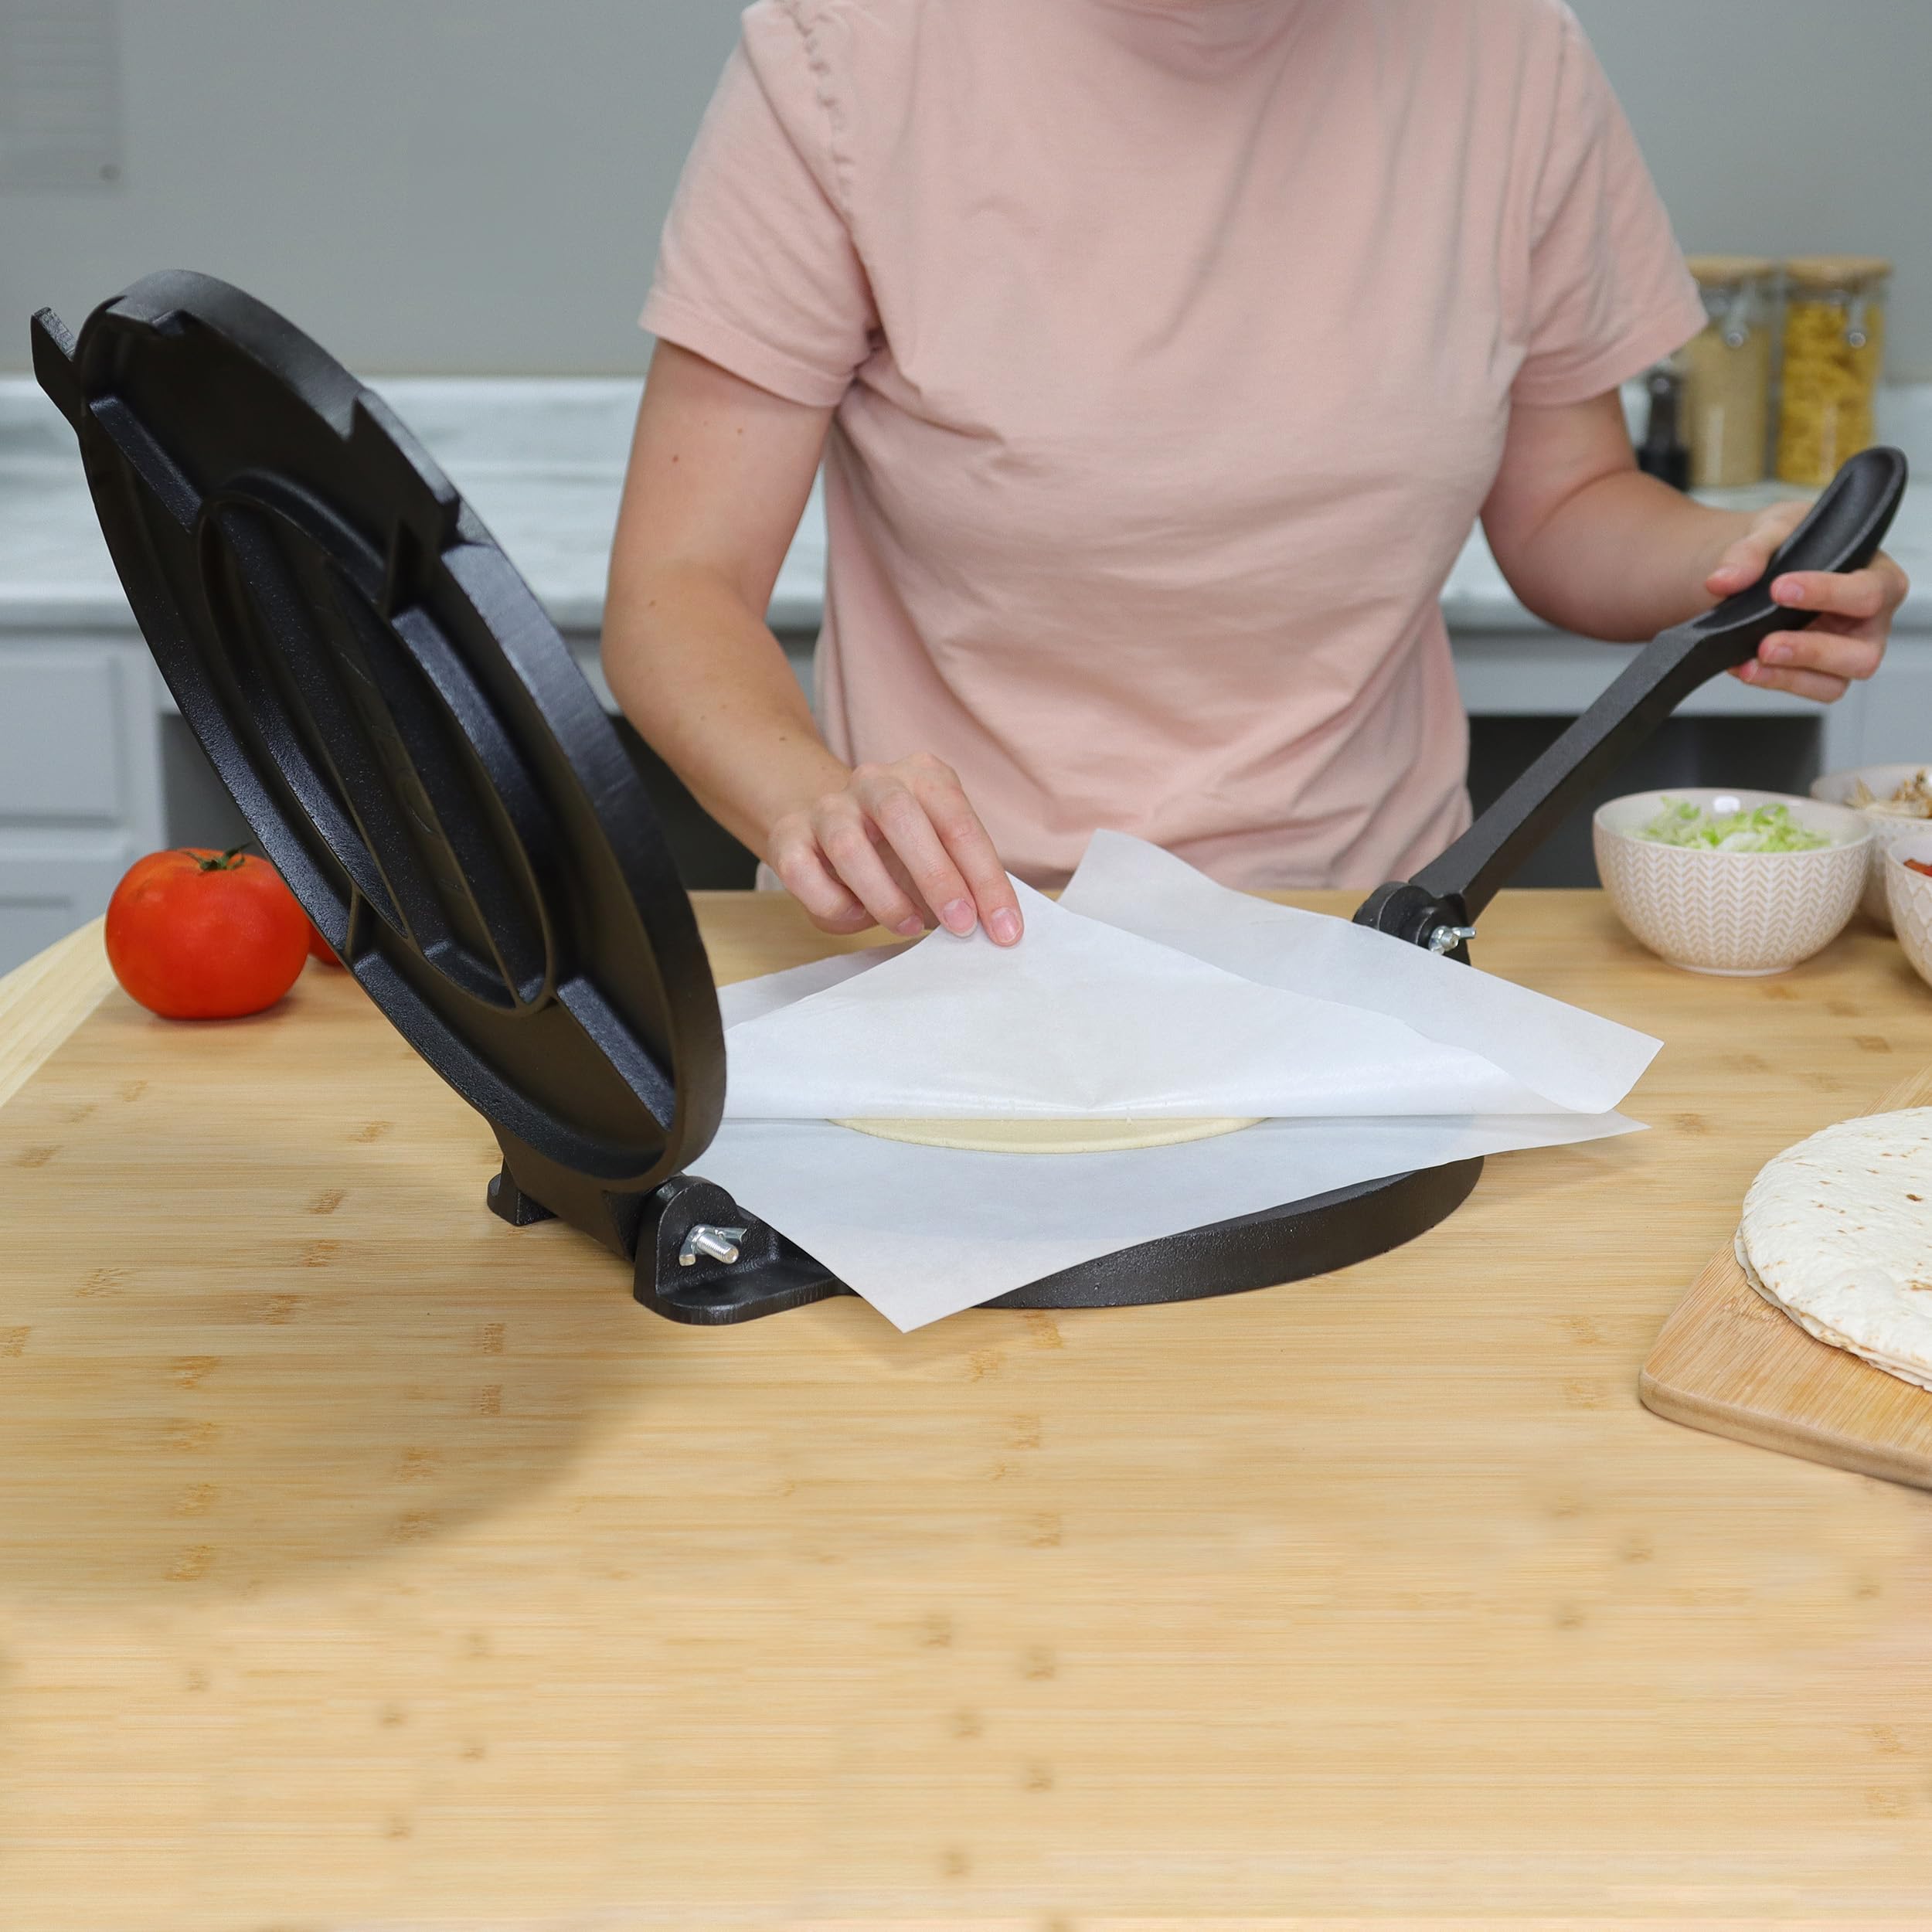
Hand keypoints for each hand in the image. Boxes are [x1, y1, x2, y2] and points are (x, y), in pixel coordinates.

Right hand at [765, 753, 1024, 944]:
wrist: (828, 825)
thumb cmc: (901, 850)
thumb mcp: (940, 852)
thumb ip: (964, 880)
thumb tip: (993, 928)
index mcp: (923, 776)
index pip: (959, 822)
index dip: (985, 878)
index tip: (1004, 927)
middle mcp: (874, 781)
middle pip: (900, 816)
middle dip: (936, 875)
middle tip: (961, 926)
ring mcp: (828, 806)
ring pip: (847, 845)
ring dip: (883, 895)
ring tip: (909, 926)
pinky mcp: (788, 836)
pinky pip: (802, 872)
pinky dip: (834, 905)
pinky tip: (858, 919)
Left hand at [1705, 500, 1910, 702]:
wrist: (1763, 566)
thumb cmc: (1791, 543)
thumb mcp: (1773, 530)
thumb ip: (1750, 551)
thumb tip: (1722, 580)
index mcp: (1879, 577)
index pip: (1868, 592)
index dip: (1828, 594)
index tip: (1779, 589)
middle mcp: (1871, 621)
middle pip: (1863, 652)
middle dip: (1812, 651)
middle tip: (1766, 644)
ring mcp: (1847, 652)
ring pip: (1835, 682)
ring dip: (1790, 676)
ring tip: (1750, 664)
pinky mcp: (1822, 674)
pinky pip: (1808, 689)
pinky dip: (1775, 681)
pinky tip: (1745, 667)